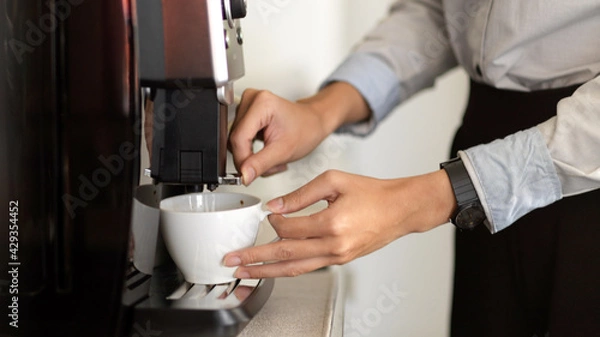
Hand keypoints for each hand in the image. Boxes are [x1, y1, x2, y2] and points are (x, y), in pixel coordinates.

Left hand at [223, 169, 455, 278]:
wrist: (400, 209)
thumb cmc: (372, 193)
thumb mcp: (334, 181)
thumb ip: (301, 193)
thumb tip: (276, 206)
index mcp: (332, 223)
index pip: (289, 228)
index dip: (273, 222)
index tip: (268, 214)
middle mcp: (334, 245)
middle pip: (285, 256)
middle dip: (255, 259)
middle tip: (232, 261)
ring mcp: (337, 257)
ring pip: (295, 269)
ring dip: (266, 272)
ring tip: (245, 273)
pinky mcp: (340, 260)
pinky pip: (308, 268)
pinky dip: (288, 269)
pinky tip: (273, 269)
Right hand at [228, 89, 330, 183]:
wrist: (312, 123)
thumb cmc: (305, 130)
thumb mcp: (284, 151)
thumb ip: (260, 164)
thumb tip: (243, 175)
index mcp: (262, 103)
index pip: (239, 138)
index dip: (242, 160)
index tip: (247, 174)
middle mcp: (251, 99)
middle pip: (235, 139)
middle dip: (249, 159)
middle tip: (269, 165)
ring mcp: (247, 104)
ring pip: (236, 140)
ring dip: (250, 156)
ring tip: (270, 157)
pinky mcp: (245, 112)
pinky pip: (239, 137)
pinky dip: (250, 150)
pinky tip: (265, 150)